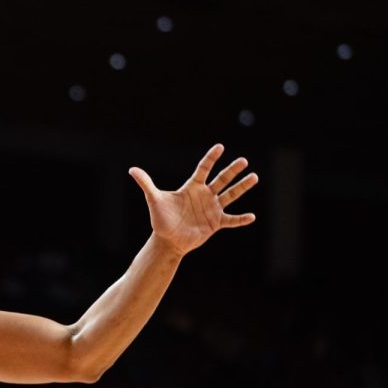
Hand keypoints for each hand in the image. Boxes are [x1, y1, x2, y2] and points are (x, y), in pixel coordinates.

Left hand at [129, 144, 258, 256]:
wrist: (168, 240)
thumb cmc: (161, 219)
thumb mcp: (154, 200)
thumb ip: (146, 183)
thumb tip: (132, 169)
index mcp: (192, 187)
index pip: (204, 169)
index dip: (211, 158)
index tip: (220, 147)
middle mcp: (205, 195)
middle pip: (221, 179)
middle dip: (232, 170)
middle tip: (243, 160)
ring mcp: (212, 208)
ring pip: (231, 195)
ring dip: (242, 187)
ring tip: (255, 177)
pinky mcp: (216, 223)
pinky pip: (231, 220)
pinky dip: (241, 219)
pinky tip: (252, 216)